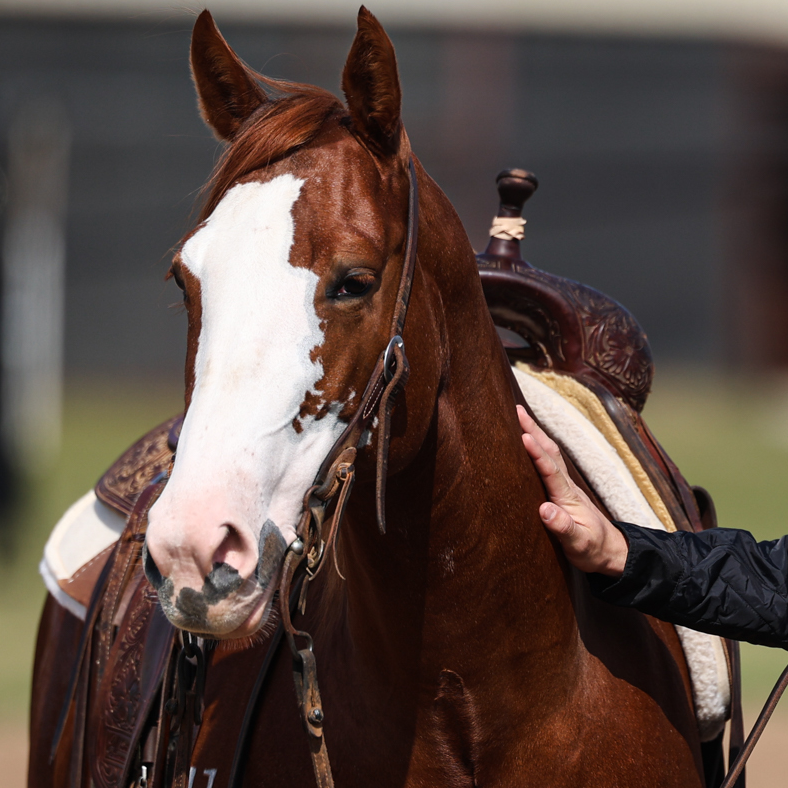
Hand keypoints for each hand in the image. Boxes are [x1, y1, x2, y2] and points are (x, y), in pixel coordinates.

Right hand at [517, 405, 628, 576]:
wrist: (610, 552)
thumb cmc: (593, 549)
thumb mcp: (579, 544)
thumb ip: (563, 528)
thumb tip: (545, 510)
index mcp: (568, 498)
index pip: (551, 471)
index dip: (537, 453)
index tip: (523, 436)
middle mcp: (567, 487)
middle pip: (550, 452)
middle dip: (534, 430)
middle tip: (516, 410)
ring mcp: (566, 487)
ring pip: (551, 453)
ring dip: (536, 433)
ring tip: (520, 417)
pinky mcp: (562, 490)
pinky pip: (549, 462)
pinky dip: (539, 446)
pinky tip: (531, 441)